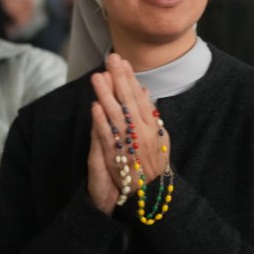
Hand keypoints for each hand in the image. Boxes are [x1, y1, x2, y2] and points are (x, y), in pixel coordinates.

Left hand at [88, 54, 170, 211]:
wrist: (150, 194)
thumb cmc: (152, 163)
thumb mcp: (158, 136)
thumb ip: (150, 113)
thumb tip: (145, 90)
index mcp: (152, 127)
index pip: (139, 97)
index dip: (130, 79)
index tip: (122, 61)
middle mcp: (142, 134)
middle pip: (129, 102)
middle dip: (119, 79)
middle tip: (111, 59)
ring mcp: (129, 145)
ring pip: (116, 116)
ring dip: (107, 95)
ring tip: (98, 77)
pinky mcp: (116, 157)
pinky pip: (108, 137)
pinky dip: (101, 122)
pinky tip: (95, 106)